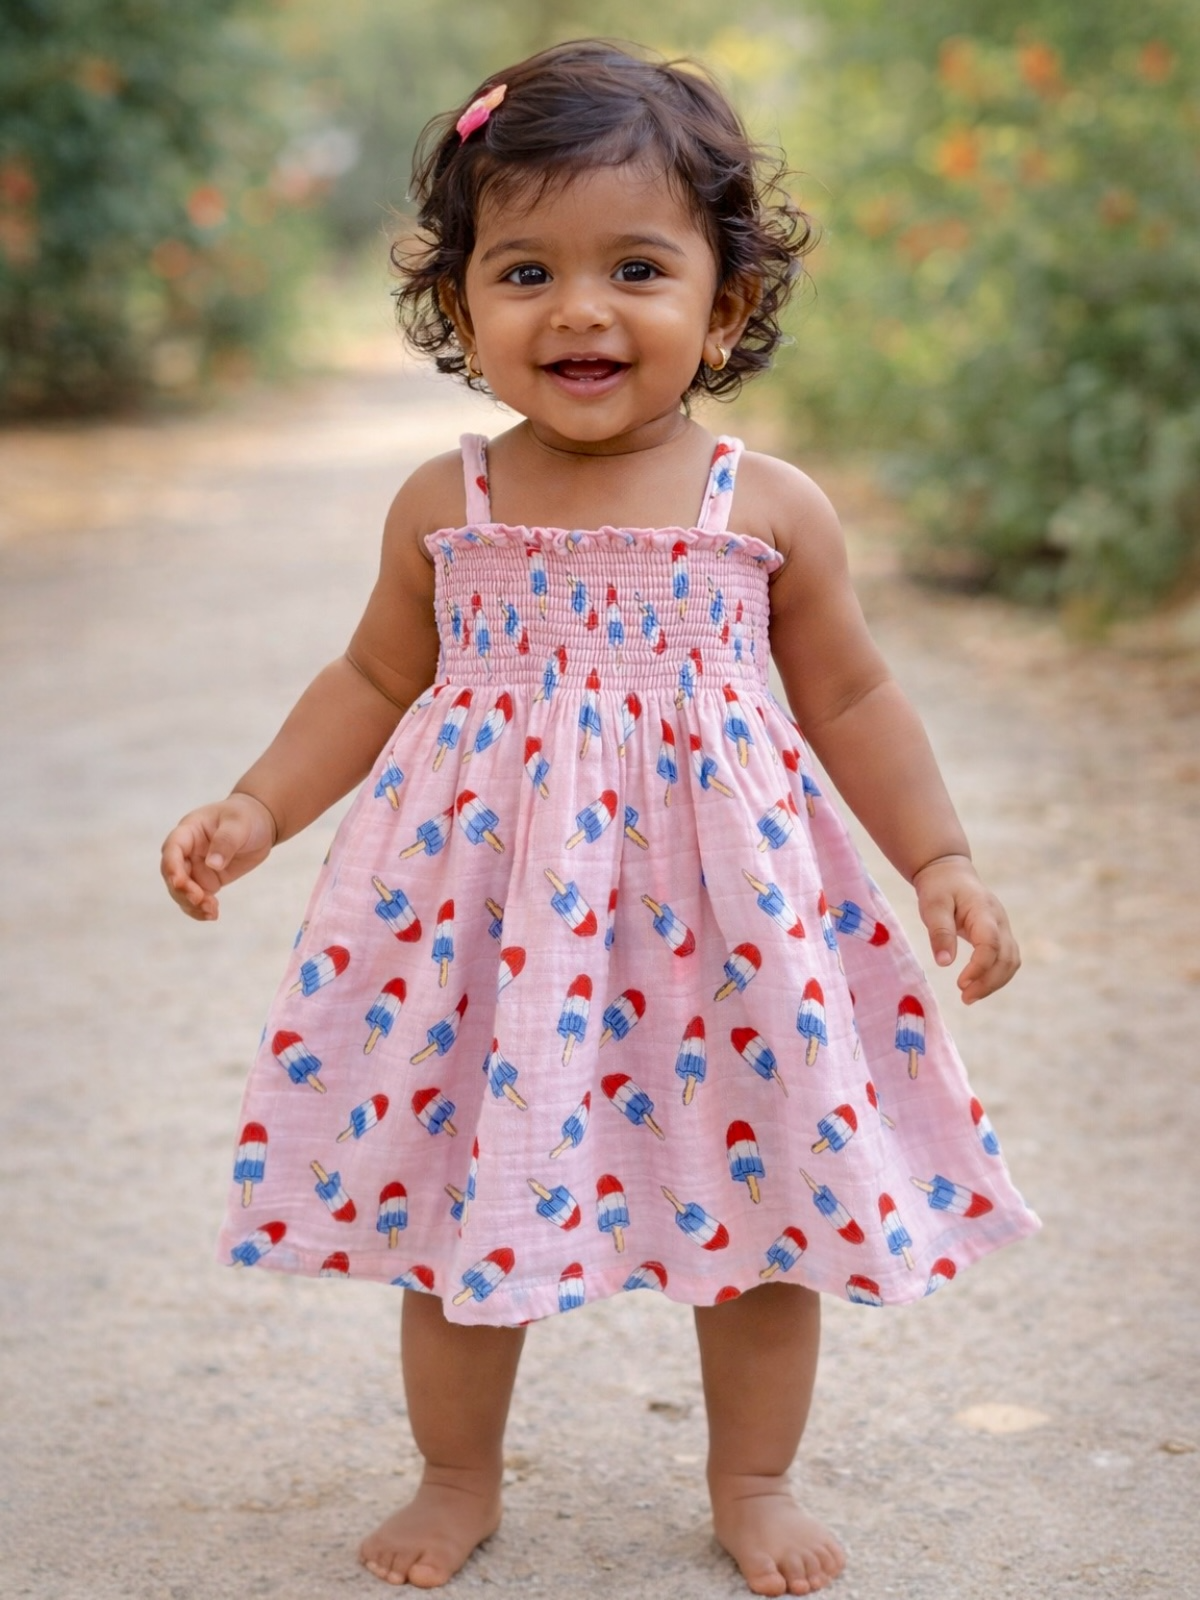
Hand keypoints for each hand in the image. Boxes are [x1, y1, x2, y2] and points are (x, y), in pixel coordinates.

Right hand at [160, 792, 275, 920]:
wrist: (260, 824)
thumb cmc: (245, 817)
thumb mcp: (238, 824)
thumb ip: (225, 842)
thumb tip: (212, 865)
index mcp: (188, 831)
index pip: (172, 849)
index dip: (172, 867)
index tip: (179, 882)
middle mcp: (186, 851)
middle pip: (173, 874)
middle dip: (182, 890)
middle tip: (200, 900)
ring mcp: (194, 867)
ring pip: (182, 891)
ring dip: (191, 904)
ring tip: (211, 912)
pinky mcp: (206, 880)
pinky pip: (196, 898)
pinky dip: (200, 909)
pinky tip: (212, 915)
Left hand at [911, 855, 1019, 1003]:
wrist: (950, 873)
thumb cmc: (939, 888)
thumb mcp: (932, 905)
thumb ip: (940, 932)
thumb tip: (944, 963)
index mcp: (983, 910)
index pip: (990, 943)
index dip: (979, 967)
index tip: (960, 984)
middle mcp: (999, 920)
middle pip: (1007, 957)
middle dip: (989, 982)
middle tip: (965, 998)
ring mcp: (1003, 928)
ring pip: (1011, 961)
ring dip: (994, 982)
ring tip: (969, 997)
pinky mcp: (1000, 935)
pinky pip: (1006, 959)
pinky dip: (995, 976)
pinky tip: (976, 986)